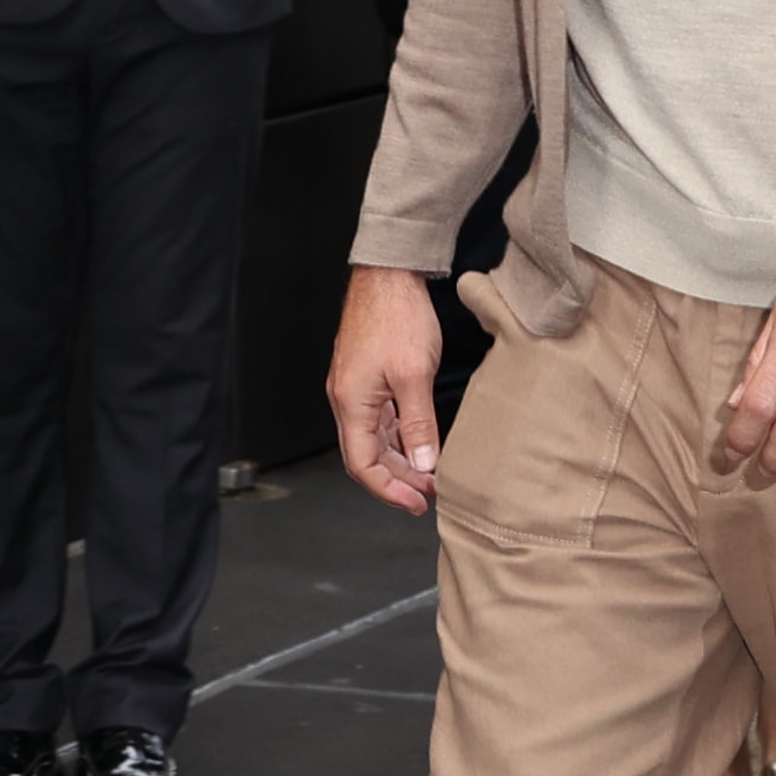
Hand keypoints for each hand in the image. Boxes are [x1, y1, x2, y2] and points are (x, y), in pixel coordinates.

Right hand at [327, 265, 444, 514]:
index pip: (362, 465)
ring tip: (428, 473)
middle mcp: (347, 398)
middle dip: (397, 479)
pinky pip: (379, 418)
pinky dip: (398, 435)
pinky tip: (419, 441)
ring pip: (373, 438)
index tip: (416, 502)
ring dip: (399, 459)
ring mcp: (355, 387)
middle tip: (428, 494)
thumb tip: (424, 463)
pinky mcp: (367, 375)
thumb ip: (419, 422)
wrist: (389, 272)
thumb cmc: (397, 314)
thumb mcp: (414, 373)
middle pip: (366, 455)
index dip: (388, 490)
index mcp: (351, 402)